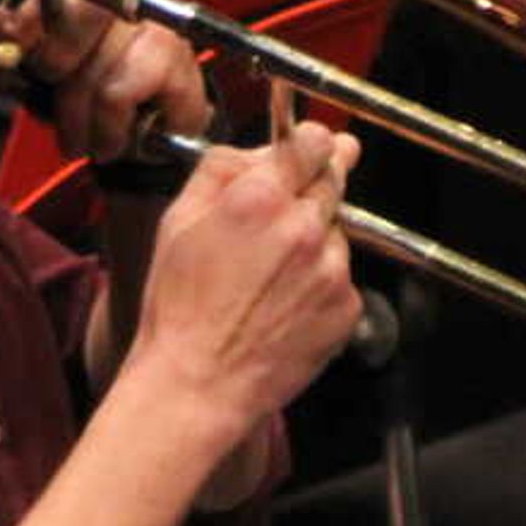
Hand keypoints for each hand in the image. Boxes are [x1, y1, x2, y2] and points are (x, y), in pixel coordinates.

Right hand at [120, 124, 363, 435]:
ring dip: (315, 238)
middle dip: (315, 184)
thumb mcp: (178, 221)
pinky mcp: (347, 306)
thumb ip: (221, 169)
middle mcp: (304, 228)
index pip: (314, 140)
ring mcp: (332, 269)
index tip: (309, 148)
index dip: (311, 142)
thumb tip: (256, 148)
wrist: (199, 384)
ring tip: (270, 274)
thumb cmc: (180, 308)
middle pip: (334, 179)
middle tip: (286, 209)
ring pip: (337, 230)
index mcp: (259, 199)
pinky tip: (283, 302)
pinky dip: (321, 281)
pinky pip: (342, 276)